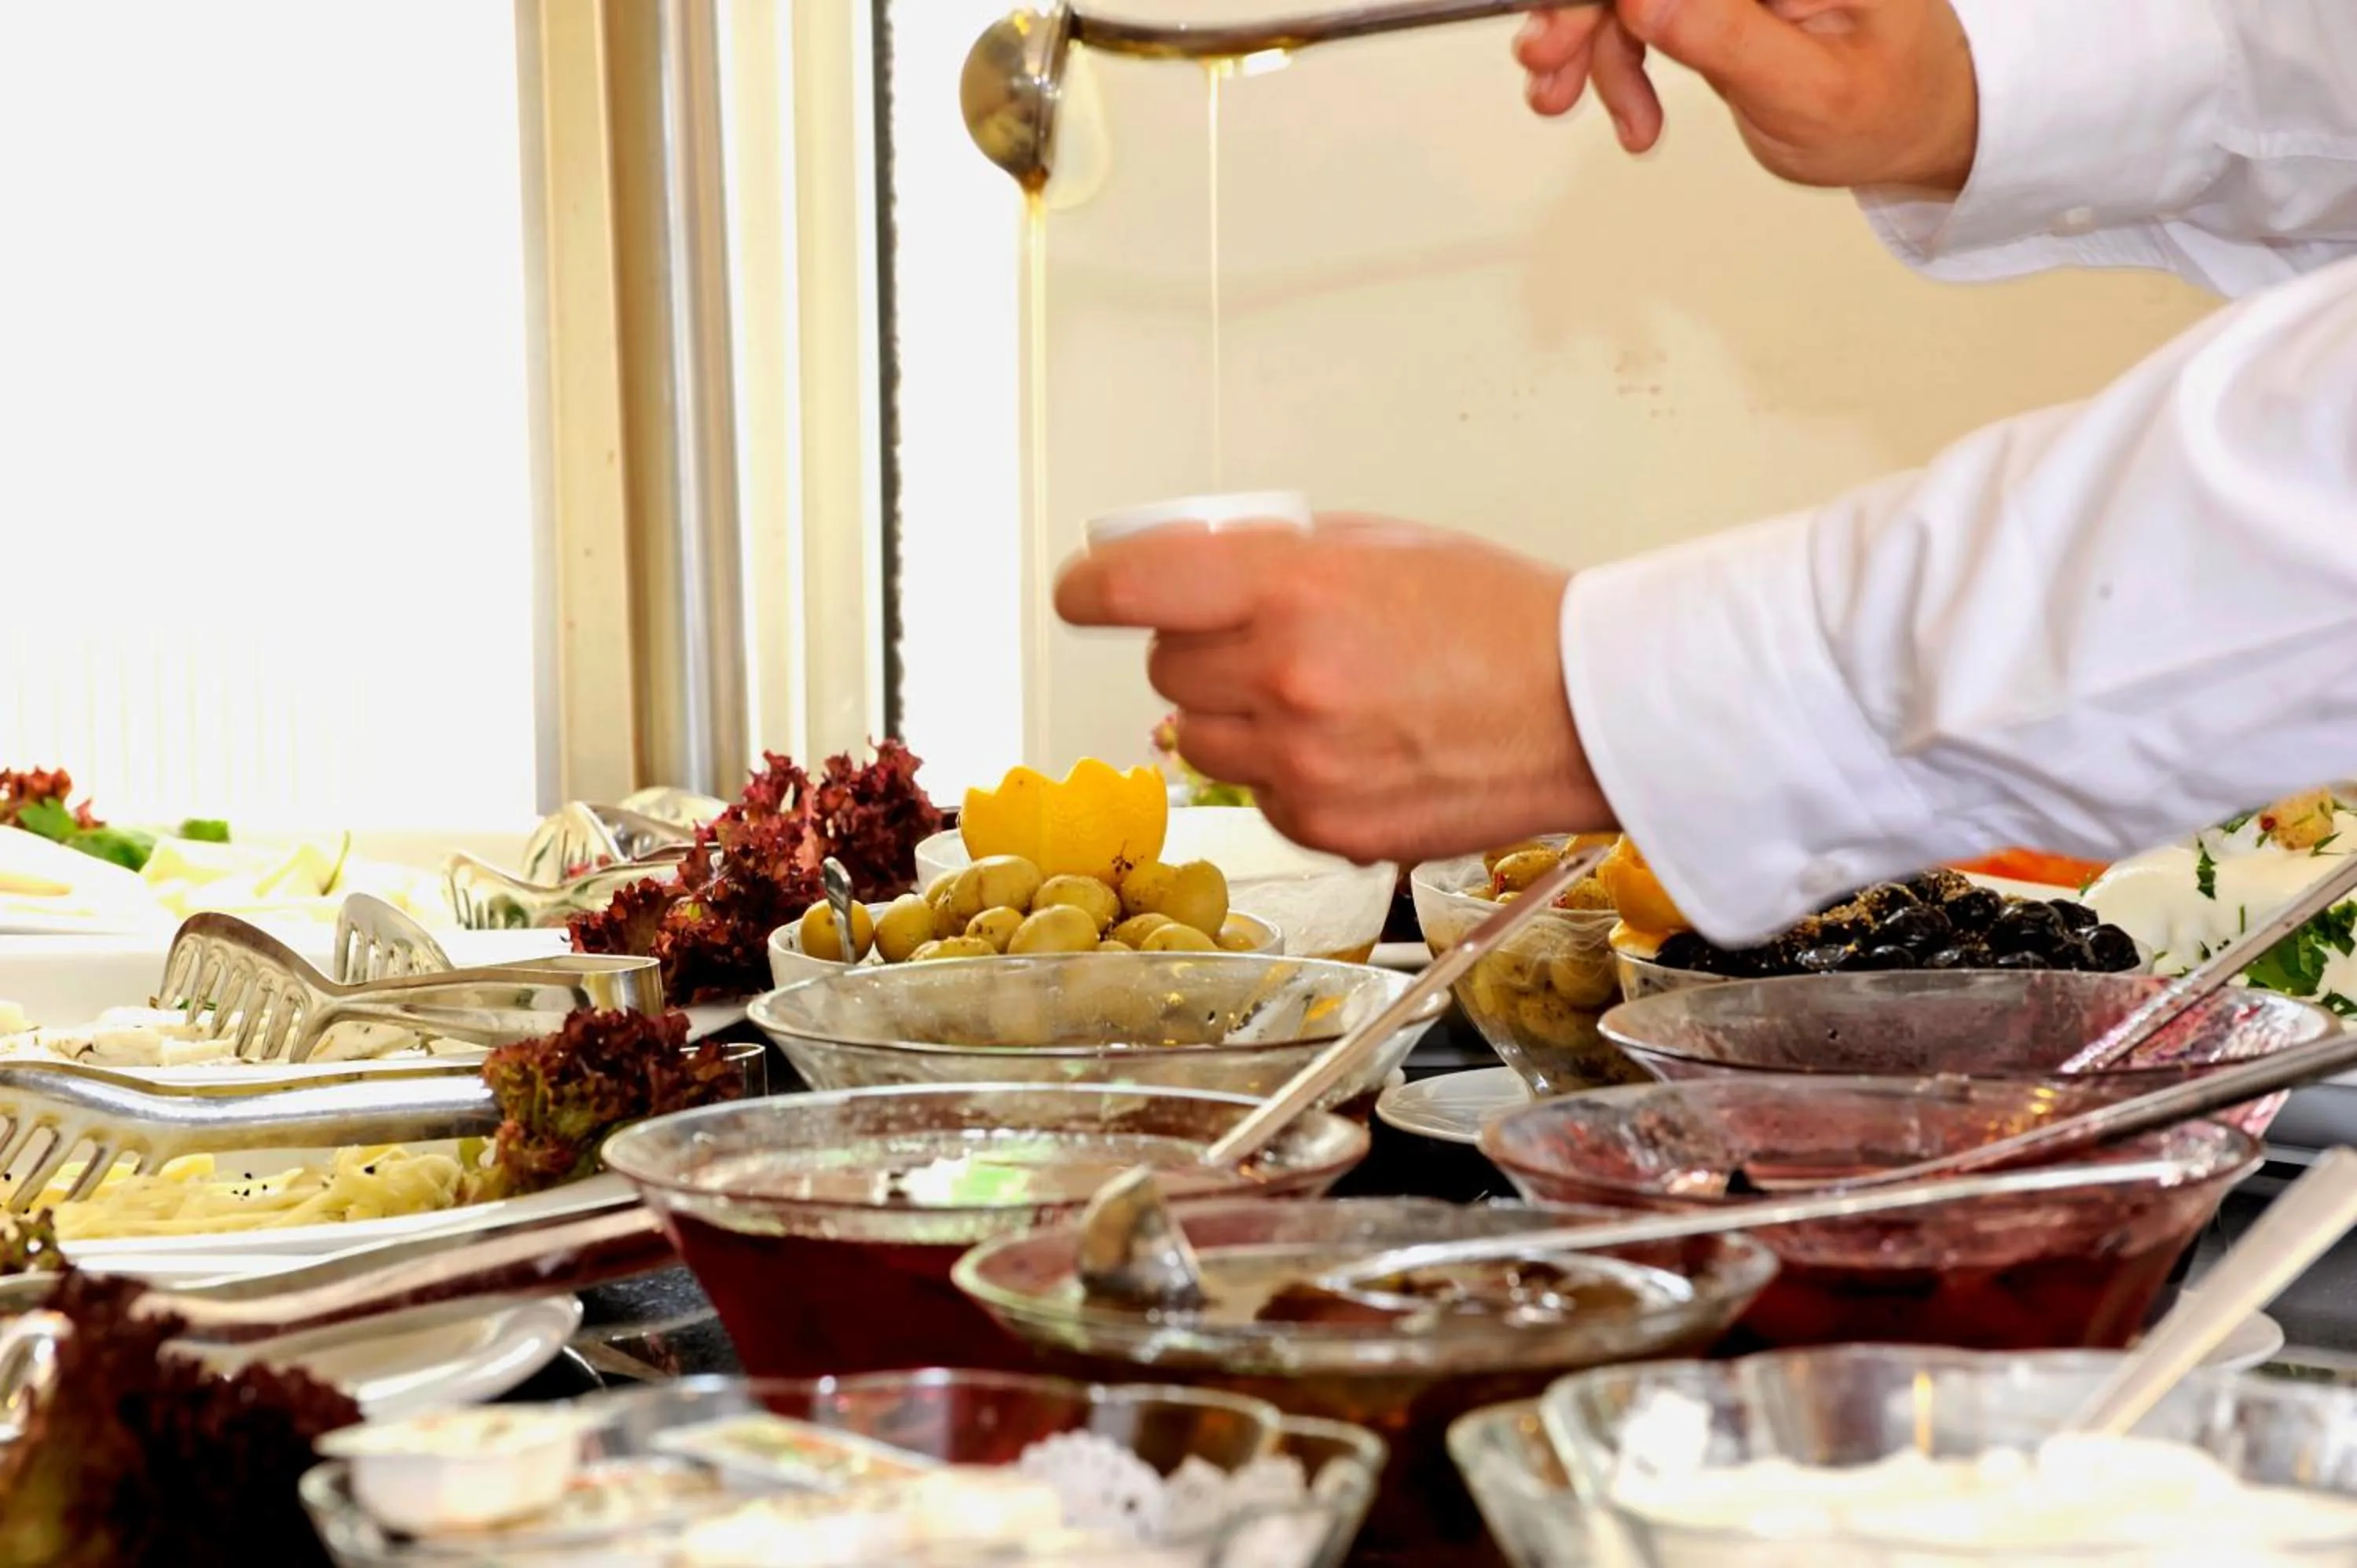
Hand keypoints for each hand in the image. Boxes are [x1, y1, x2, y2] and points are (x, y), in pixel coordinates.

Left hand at [1054, 517, 1611, 865]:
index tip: (1085, 592)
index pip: (1127, 586)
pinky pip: (1256, 793)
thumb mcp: (1378, 544)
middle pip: (1165, 665)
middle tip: (1269, 635)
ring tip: (1323, 695)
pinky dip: (1284, 771)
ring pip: (1198, 737)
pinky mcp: (1324, 827)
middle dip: (1199, 646)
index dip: (1091, 588)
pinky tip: (1354, 745)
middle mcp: (1287, 678)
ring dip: (1234, 714)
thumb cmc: (1500, 619)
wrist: (1587, 709)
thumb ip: (1271, 558)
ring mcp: (1301, 763)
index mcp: (1293, 587)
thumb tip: (1186, 573)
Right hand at [1513, 0, 1978, 193]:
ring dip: (1584, 46)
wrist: (1913, 125)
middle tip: (1546, 69)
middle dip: (1578, 10)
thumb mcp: (1810, 90)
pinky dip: (1612, 64)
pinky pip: (1634, 13)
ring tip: (1566, 105)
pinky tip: (1628, 116)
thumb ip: (1728, 35)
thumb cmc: (1888, 106)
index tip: (1558, 23)